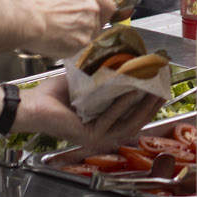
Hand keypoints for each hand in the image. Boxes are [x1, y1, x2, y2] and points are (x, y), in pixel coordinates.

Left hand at [13, 72, 164, 151]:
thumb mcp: (86, 82)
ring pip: (126, 124)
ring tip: (153, 91)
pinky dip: (121, 107)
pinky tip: (130, 93)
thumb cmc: (54, 95)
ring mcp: (96, 136)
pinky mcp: (87, 136)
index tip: (160, 88)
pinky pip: (109, 121)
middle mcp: (102, 131)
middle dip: (151, 106)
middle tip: (163, 90)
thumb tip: (126, 61)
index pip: (132, 116)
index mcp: (103, 121)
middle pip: (134, 122)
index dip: (148, 104)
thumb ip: (105, 78)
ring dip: (141, 107)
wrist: (32, 105)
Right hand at [23, 0, 116, 57]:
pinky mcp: (80, 44)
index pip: (109, 6)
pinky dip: (69, 47)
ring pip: (89, 37)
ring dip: (78, 38)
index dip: (103, 13)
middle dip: (86, 27)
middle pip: (98, 23)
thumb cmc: (37, 5)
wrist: (27, 19)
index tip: (99, 17)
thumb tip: (78, 4)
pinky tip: (57, 40)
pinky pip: (79, 48)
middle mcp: (92, 11)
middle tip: (69, 27)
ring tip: (60, 33)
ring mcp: (88, 28)